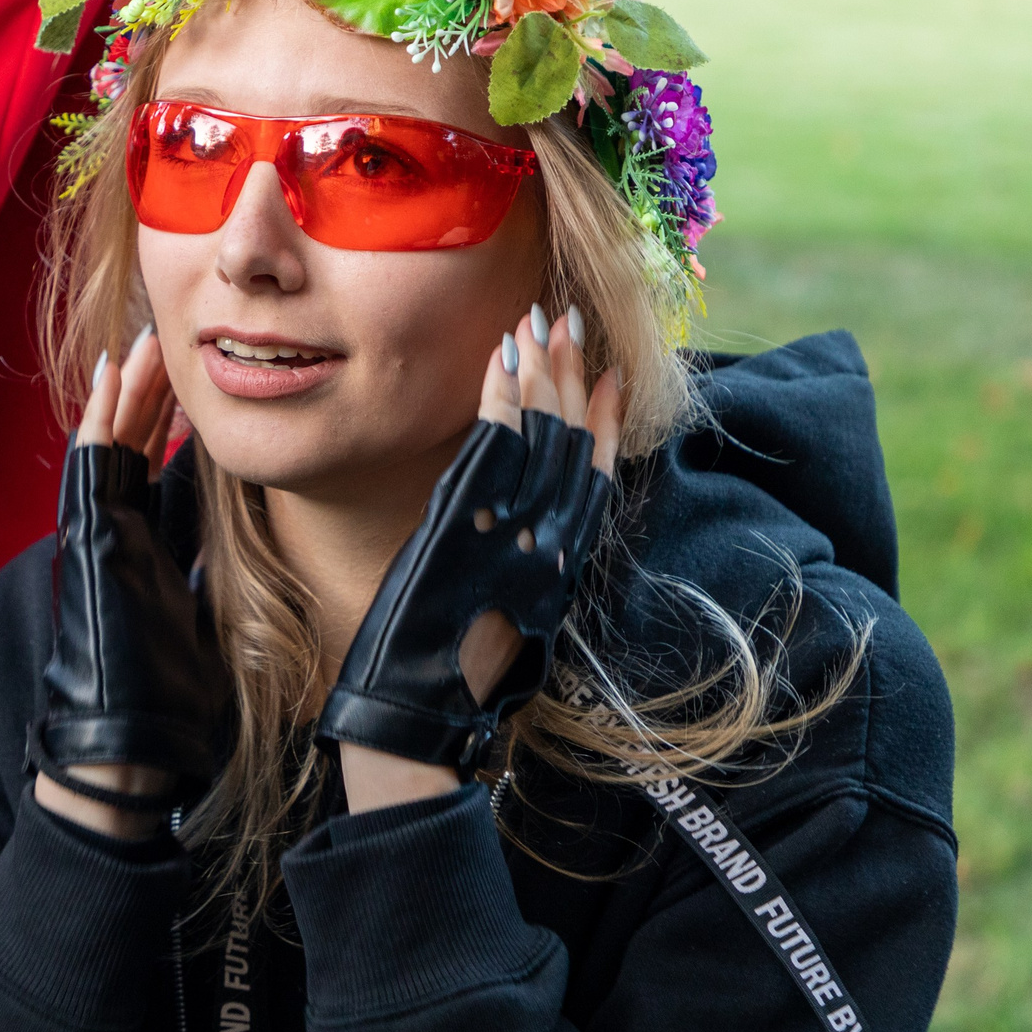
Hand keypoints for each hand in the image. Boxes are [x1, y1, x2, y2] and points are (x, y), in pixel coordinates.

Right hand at [31, 328, 226, 839]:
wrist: (126, 744)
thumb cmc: (169, 702)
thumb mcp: (205, 620)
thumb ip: (216, 580)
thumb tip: (263, 554)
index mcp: (141, 551)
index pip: (153, 469)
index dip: (169, 424)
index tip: (196, 385)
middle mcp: (114, 534)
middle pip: (129, 444)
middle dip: (148, 393)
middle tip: (167, 339)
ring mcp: (96, 534)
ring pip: (106, 443)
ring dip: (123, 390)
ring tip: (143, 341)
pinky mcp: (86, 540)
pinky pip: (91, 464)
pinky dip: (99, 416)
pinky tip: (113, 375)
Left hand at [323, 304, 621, 810]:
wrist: (424, 711)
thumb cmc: (460, 679)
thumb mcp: (510, 618)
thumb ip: (524, 570)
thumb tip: (529, 541)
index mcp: (561, 563)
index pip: (596, 473)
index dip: (603, 420)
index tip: (607, 373)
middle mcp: (547, 541)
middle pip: (571, 440)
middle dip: (571, 375)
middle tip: (569, 320)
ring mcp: (509, 529)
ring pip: (539, 433)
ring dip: (539, 371)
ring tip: (538, 321)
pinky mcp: (465, 523)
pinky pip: (492, 446)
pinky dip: (500, 396)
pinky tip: (499, 358)